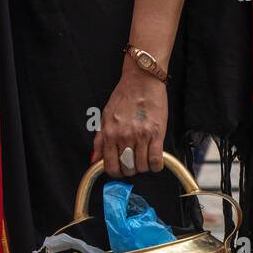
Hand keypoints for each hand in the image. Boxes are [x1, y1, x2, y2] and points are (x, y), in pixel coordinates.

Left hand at [93, 60, 169, 177]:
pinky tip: (154, 160)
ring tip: (143, 158)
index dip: (115, 172)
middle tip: (132, 162)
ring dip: (143, 167)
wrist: (142, 80)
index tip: (120, 170)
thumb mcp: (105, 117)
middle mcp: (125, 137)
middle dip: (130, 169)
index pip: (110, 166)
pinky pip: (156, 160)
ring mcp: (142, 135)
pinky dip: (156, 165)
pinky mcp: (157, 133)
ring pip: (142, 166)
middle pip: (127, 168)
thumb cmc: (124, 96)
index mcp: (111, 134)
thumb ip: (99, 140)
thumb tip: (94, 160)